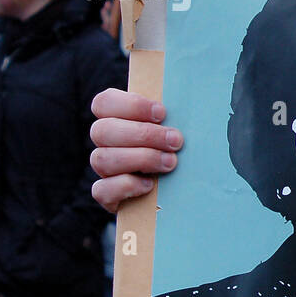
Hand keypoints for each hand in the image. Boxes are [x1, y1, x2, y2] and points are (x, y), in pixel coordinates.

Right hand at [89, 89, 182, 212]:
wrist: (180, 191)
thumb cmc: (178, 150)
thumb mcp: (176, 129)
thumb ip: (173, 116)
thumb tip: (194, 101)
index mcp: (116, 118)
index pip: (104, 103)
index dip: (130, 105)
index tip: (162, 113)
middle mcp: (105, 142)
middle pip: (102, 131)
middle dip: (143, 134)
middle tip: (175, 141)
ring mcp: (104, 169)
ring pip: (102, 159)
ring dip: (141, 158)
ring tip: (170, 162)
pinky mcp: (107, 195)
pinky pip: (102, 190)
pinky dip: (127, 186)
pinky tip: (150, 185)